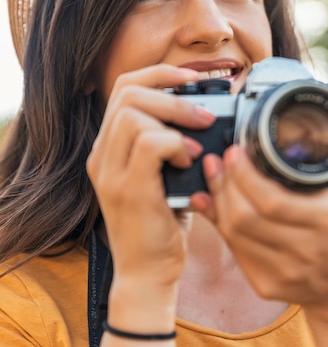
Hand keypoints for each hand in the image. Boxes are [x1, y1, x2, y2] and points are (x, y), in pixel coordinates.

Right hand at [87, 64, 215, 301]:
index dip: (159, 73)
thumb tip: (206, 110)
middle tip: (204, 114)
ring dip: (175, 118)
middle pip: (127, 93)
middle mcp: (102, 155)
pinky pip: (149, 143)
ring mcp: (110, 172)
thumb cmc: (162, 222)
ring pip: (133, 113)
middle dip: (172, 92)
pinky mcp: (128, 190)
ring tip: (196, 143)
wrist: (147, 273)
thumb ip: (171, 142)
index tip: (191, 77)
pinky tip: (190, 161)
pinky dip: (176, 144)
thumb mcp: (164, 175)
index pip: (123, 88)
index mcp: (109, 146)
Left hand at [191, 126, 327, 314]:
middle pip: (245, 216)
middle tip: (220, 159)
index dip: (245, 176)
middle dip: (224, 183)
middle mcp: (304, 250)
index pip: (273, 201)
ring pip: (234, 233)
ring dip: (217, 199)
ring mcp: (282, 271)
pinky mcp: (265, 284)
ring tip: (214, 174)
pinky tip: (212, 201)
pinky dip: (218, 222)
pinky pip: (233, 249)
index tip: (236, 152)